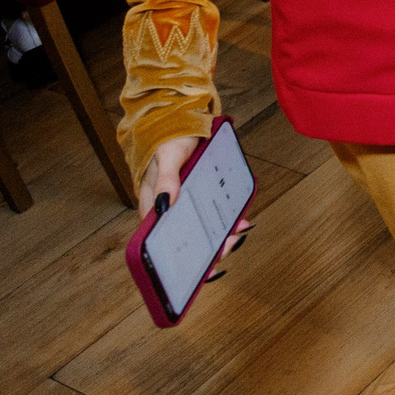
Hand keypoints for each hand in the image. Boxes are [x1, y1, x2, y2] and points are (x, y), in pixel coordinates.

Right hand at [138, 134, 250, 275]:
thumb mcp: (167, 157)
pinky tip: (241, 220)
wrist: (181, 120)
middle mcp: (169, 211)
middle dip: (207, 250)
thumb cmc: (168, 140)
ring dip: (220, 236)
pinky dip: (227, 220)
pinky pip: (214, 214)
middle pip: (187, 240)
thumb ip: (166, 180)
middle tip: (228, 247)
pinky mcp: (200, 196)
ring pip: (202, 229)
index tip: (197, 274)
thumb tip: (165, 205)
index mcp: (153, 208)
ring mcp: (186, 204)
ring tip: (238, 234)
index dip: (179, 261)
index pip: (163, 242)